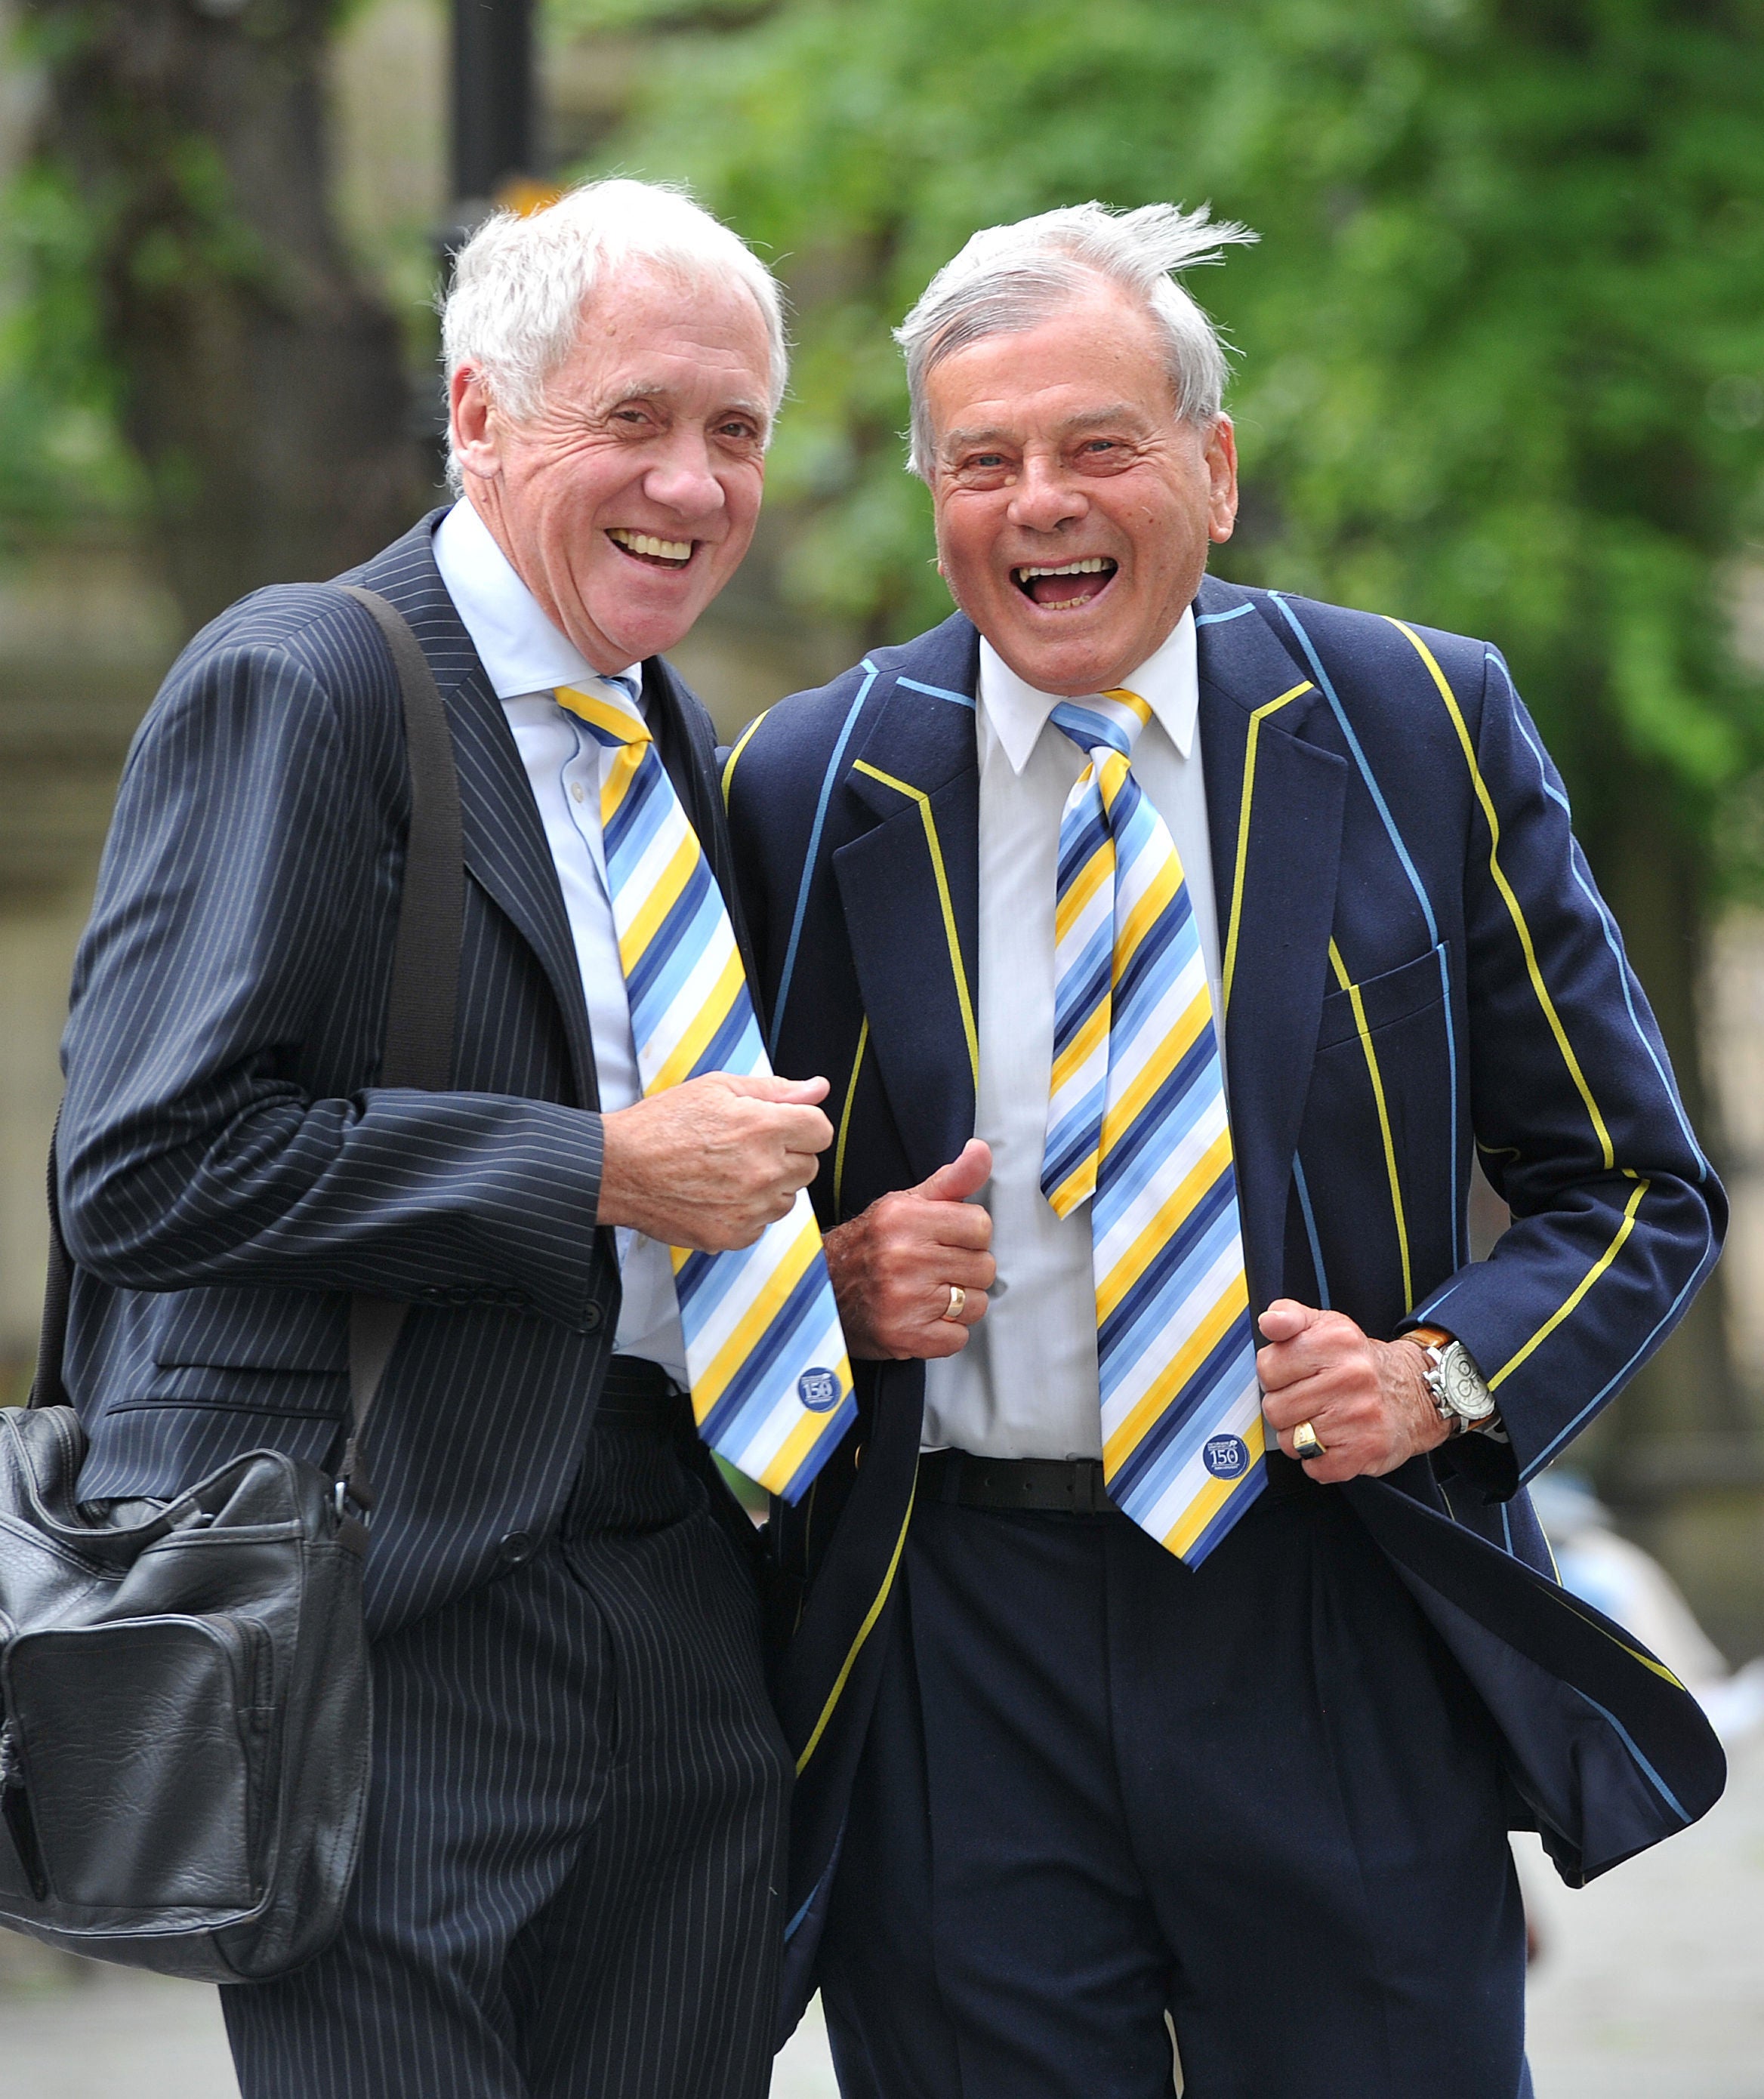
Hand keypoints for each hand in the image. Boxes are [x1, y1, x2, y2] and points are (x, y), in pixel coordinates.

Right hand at [597, 1072, 832, 1252]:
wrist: (618, 1169)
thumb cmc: (661, 1125)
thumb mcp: (716, 1089)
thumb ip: (774, 1090)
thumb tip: (818, 1088)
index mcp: (763, 1128)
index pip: (821, 1131)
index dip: (802, 1125)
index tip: (780, 1126)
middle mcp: (763, 1171)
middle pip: (808, 1167)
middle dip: (785, 1155)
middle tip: (745, 1148)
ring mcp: (750, 1208)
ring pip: (787, 1199)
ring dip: (768, 1187)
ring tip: (727, 1172)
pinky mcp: (734, 1235)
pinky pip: (761, 1226)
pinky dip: (746, 1213)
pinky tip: (717, 1195)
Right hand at [821, 1140, 994, 1359]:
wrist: (823, 1291)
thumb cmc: (870, 1245)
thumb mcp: (905, 1203)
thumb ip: (951, 1180)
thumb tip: (981, 1150)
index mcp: (905, 1218)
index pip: (981, 1226)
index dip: (968, 1236)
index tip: (946, 1240)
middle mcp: (903, 1257)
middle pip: (984, 1267)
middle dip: (965, 1270)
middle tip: (935, 1269)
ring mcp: (904, 1300)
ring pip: (975, 1304)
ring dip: (959, 1304)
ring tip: (928, 1294)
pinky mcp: (905, 1336)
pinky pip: (958, 1337)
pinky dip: (945, 1333)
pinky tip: (922, 1318)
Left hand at [1255, 1299, 1448, 1481]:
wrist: (1415, 1393)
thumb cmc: (1359, 1363)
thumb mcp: (1327, 1326)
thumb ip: (1289, 1316)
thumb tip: (1269, 1321)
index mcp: (1335, 1340)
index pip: (1267, 1368)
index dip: (1274, 1375)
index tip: (1293, 1375)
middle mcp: (1350, 1376)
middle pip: (1275, 1408)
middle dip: (1285, 1407)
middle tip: (1309, 1400)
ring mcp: (1359, 1415)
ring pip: (1291, 1441)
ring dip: (1300, 1436)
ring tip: (1323, 1420)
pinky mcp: (1365, 1450)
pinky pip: (1314, 1467)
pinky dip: (1318, 1460)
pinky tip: (1334, 1441)